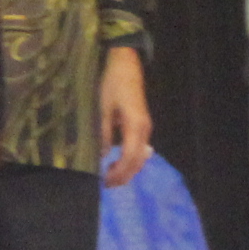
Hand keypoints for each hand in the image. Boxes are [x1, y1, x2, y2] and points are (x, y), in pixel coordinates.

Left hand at [99, 45, 152, 187]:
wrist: (126, 64)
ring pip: (140, 156)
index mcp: (135, 126)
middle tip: (107, 184)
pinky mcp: (143, 125)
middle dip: (124, 175)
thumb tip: (103, 155)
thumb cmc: (113, 83)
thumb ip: (104, 133)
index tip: (105, 181)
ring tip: (111, 177)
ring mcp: (146, 127)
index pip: (130, 157)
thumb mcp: (103, 108)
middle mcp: (144, 129)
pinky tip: (118, 163)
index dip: (119, 172)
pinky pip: (139, 148)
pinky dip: (130, 159)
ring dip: (127, 169)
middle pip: (138, 161)